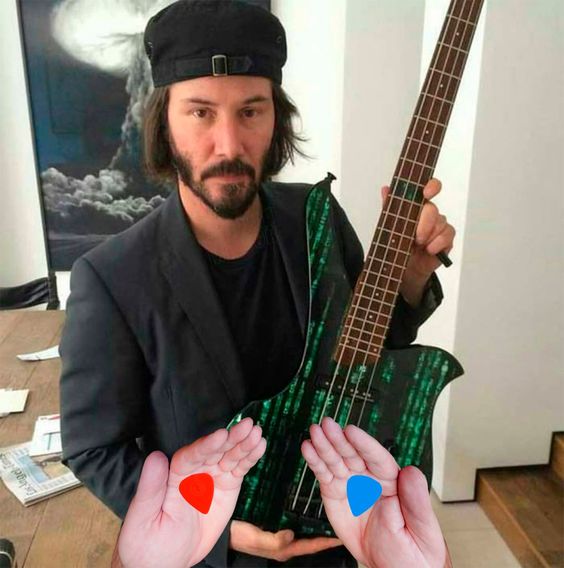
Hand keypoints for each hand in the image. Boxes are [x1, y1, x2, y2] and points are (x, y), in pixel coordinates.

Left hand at [115, 418, 265, 567]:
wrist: (165, 561)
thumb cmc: (147, 541)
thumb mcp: (143, 518)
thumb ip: (151, 488)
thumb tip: (154, 458)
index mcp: (173, 475)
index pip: (192, 455)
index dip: (207, 445)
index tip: (221, 436)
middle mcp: (194, 471)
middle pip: (214, 450)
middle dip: (231, 438)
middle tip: (247, 426)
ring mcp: (212, 478)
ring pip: (229, 456)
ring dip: (244, 443)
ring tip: (258, 433)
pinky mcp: (227, 487)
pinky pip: (239, 469)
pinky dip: (250, 458)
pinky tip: (260, 446)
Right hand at [230, 520, 341, 561]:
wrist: (224, 531)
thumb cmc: (237, 535)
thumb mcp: (254, 538)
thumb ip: (273, 540)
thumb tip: (292, 535)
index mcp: (283, 549)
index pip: (310, 546)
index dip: (326, 543)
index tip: (342, 537)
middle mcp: (285, 543)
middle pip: (310, 540)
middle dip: (325, 534)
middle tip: (342, 523)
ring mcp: (280, 535)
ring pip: (304, 531)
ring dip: (317, 526)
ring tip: (331, 515)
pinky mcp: (275, 526)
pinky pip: (295, 523)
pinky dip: (305, 518)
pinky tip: (309, 509)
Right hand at [301, 417, 447, 567]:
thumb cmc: (413, 551)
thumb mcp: (421, 529)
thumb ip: (416, 500)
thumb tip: (412, 471)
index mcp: (393, 481)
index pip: (378, 458)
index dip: (364, 444)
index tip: (351, 431)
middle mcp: (370, 478)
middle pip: (353, 454)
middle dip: (339, 439)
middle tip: (327, 424)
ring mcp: (351, 484)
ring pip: (336, 460)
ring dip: (324, 445)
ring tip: (314, 431)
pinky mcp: (335, 494)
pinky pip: (324, 475)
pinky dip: (315, 461)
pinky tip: (308, 448)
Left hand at [382, 178, 454, 305]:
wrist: (406, 268)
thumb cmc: (399, 245)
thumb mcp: (390, 226)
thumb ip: (389, 207)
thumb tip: (386, 189)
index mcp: (417, 206)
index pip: (429, 188)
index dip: (431, 187)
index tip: (426, 193)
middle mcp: (430, 213)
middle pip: (432, 209)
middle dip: (424, 224)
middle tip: (416, 237)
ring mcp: (440, 225)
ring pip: (440, 223)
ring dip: (428, 236)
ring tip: (419, 245)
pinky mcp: (447, 238)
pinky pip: (447, 235)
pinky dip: (436, 244)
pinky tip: (429, 250)